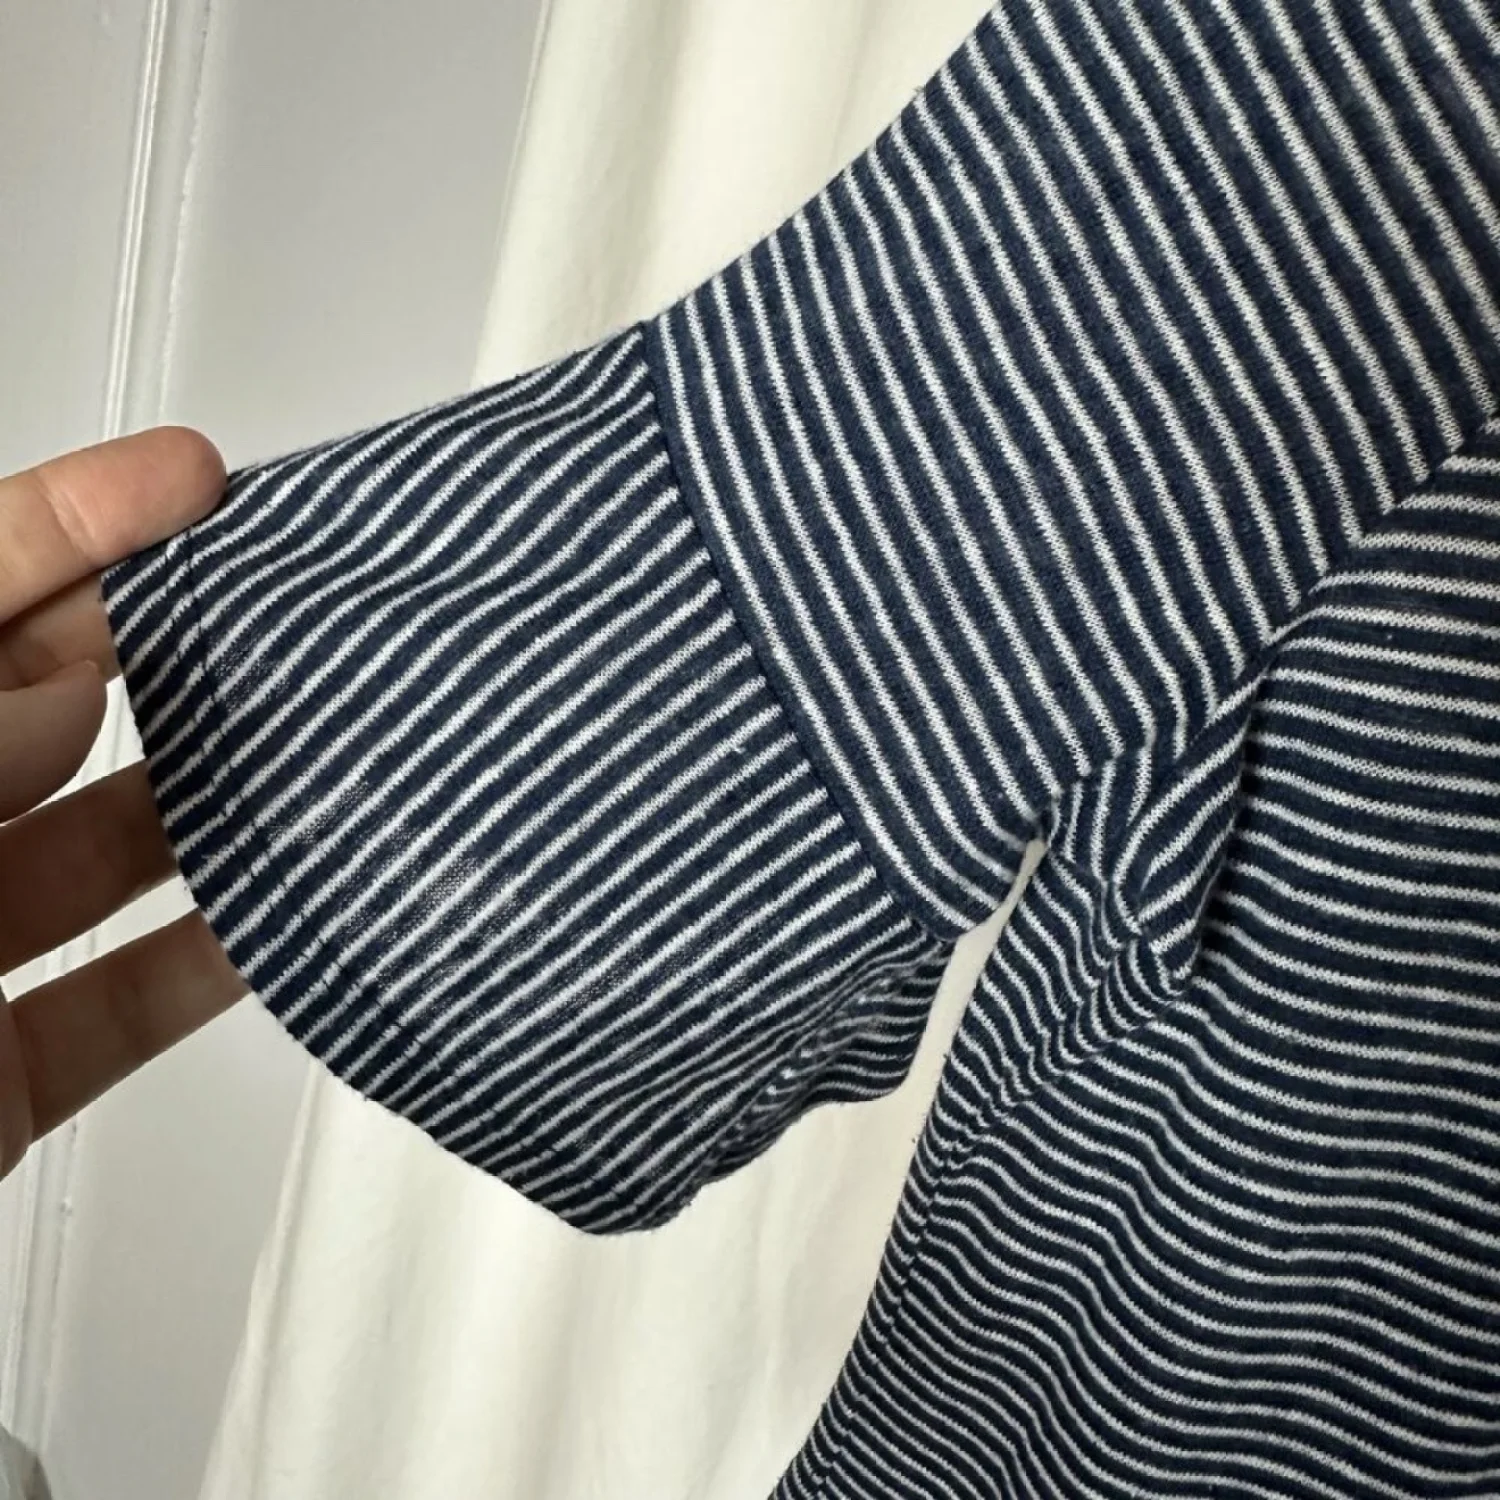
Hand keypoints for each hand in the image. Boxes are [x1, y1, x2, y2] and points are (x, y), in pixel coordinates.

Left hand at [0, 428, 248, 1180]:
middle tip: (278, 627)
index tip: (191, 480)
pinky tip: (281, 923)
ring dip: (212, 813)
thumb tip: (60, 689)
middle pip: (41, 712)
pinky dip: (209, 967)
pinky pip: (122, 1007)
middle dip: (164, 660)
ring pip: (99, 858)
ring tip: (311, 760)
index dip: (72, 523)